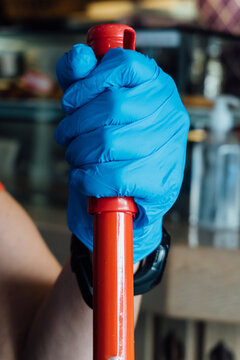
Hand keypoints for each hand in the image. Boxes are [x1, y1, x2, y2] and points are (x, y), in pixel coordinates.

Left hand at [55, 44, 188, 262]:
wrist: (127, 199)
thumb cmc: (110, 149)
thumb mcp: (92, 108)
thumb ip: (82, 79)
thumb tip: (80, 56)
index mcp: (159, 87)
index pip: (123, 64)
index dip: (87, 82)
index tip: (70, 102)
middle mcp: (171, 114)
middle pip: (110, 105)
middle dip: (75, 124)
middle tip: (67, 136)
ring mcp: (171, 149)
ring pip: (107, 142)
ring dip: (78, 152)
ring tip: (75, 156)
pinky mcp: (162, 183)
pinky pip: (112, 176)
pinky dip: (87, 179)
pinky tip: (83, 178)